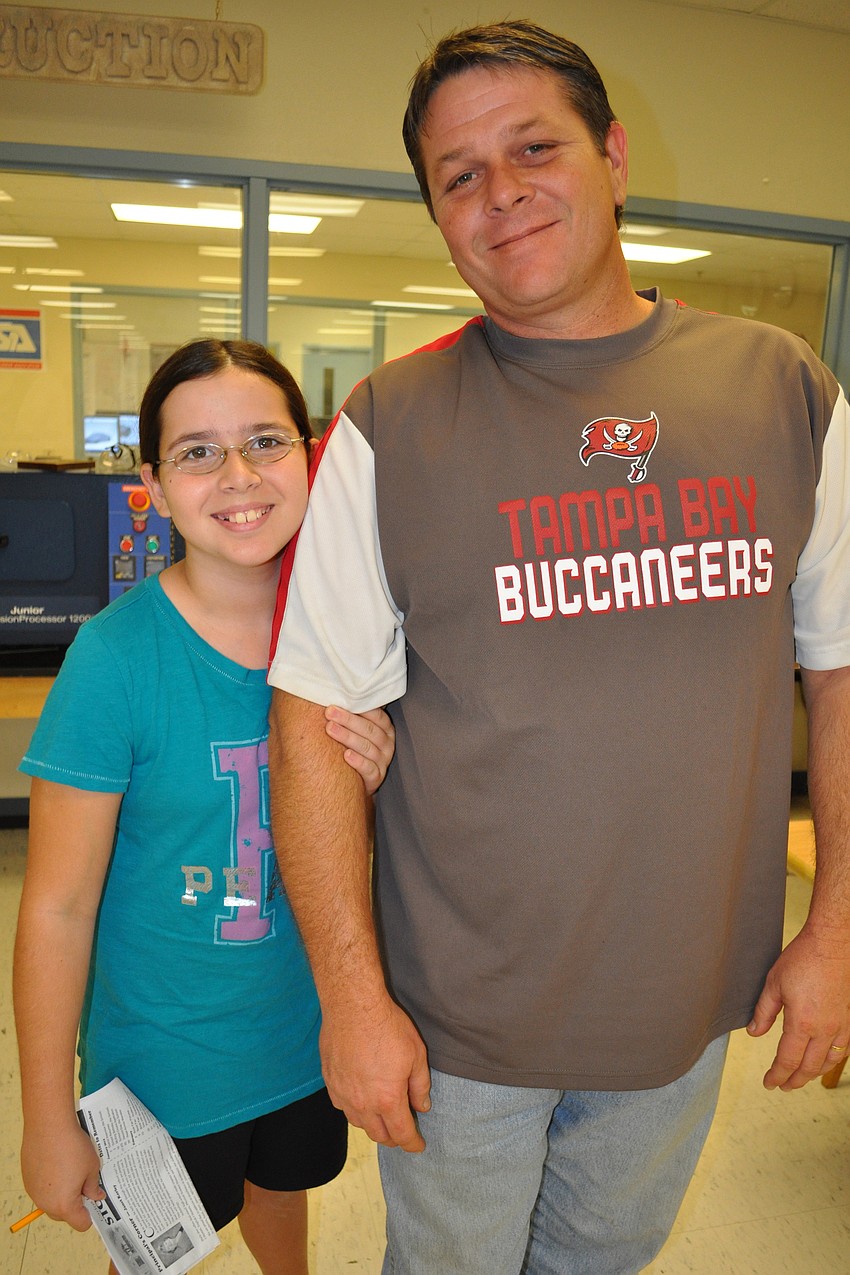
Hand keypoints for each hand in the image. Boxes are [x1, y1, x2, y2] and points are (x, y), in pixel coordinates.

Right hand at [21, 1119, 103, 1231]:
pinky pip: (42, 1189)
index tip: (95, 1200)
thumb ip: (93, 1186)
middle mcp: (46, 1203)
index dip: (90, 1214)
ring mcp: (34, 1192)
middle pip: (64, 1214)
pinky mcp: (28, 1180)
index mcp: (65, 1205)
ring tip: (71, 1169)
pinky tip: (58, 1162)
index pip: (80, 1224)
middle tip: (84, 1182)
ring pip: (52, 1201)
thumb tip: (96, 1196)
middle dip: (76, 1203)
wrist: (49, 1126)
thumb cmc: (73, 1147)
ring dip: (62, 1192)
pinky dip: (51, 1182)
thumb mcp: (91, 1167)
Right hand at [320, 996, 430, 1151]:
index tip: (418, 1146)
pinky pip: (342, 1107)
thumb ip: (420, 1086)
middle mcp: (363, 1104)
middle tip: (403, 1131)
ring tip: (383, 1117)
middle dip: (394, 1138)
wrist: (353, 1006)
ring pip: (358, 1124)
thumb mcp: (416, 1054)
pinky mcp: (329, 1082)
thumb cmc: (388, 1027)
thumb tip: (422, 1107)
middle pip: (379, 1135)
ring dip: (373, 1126)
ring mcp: (343, 1094)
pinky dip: (354, 1110)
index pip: (401, 1134)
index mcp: (388, 1100)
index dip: (412, 1143)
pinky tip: (360, 1100)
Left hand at [325, 705, 394, 795]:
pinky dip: (358, 762)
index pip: (376, 715)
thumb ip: (353, 715)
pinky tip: (345, 755)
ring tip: (330, 729)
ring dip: (348, 737)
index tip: (338, 702)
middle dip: (348, 719)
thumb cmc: (353, 747)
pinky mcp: (377, 778)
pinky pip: (369, 769)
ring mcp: (383, 761)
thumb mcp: (357, 730)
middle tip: (329, 712)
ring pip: (368, 748)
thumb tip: (336, 693)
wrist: (356, 780)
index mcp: (385, 729)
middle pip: (369, 730)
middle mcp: (387, 744)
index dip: (359, 708)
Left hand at [747, 925, 849, 1089]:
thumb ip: (763, 1012)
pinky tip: (822, 1061)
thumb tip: (754, 1032)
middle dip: (793, 1080)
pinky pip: (842, 1049)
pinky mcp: (847, 1019)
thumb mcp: (773, 984)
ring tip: (800, 1077)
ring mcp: (839, 1026)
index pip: (788, 1060)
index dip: (777, 1074)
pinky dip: (830, 1061)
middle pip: (808, 1067)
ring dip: (812, 1074)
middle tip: (782, 1085)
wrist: (830, 945)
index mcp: (802, 1022)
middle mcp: (824, 1029)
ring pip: (827, 1062)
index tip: (769, 1082)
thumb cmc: (802, 960)